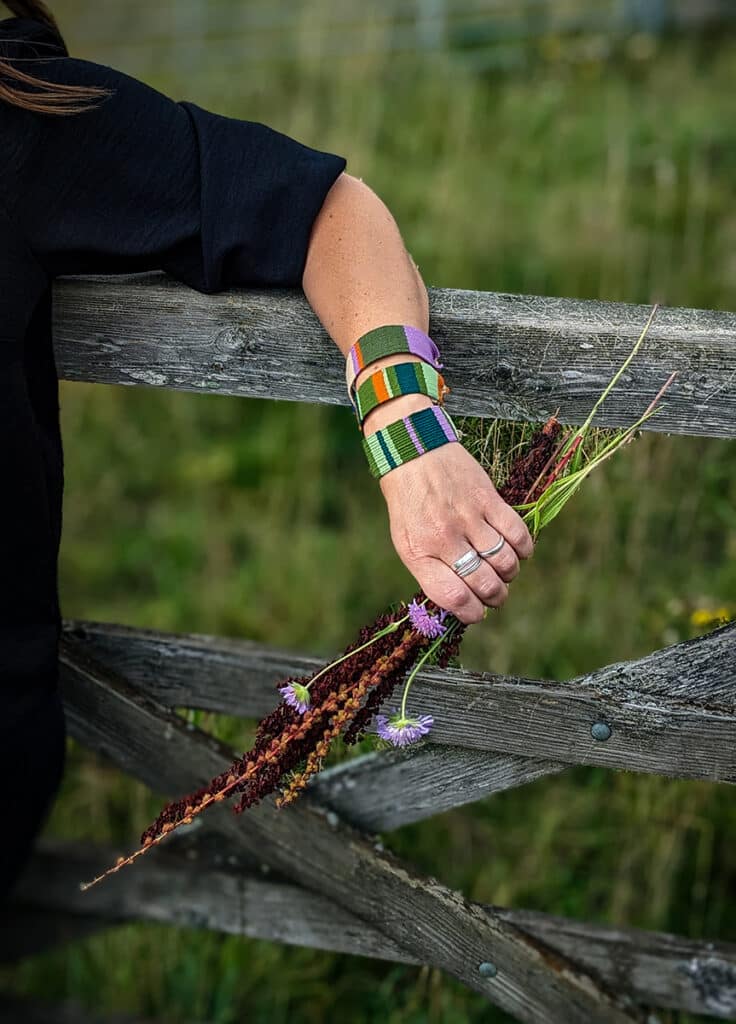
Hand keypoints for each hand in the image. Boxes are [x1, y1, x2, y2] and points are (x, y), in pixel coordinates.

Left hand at [375, 410, 533, 624]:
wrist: (413, 451)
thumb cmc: (409, 502)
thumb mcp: (407, 541)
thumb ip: (430, 571)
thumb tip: (460, 600)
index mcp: (419, 553)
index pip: (453, 598)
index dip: (471, 613)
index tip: (477, 613)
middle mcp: (444, 538)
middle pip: (485, 584)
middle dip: (495, 597)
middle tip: (495, 595)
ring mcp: (468, 518)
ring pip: (505, 563)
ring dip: (510, 574)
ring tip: (504, 571)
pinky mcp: (488, 499)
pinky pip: (517, 534)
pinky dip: (523, 549)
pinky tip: (517, 550)